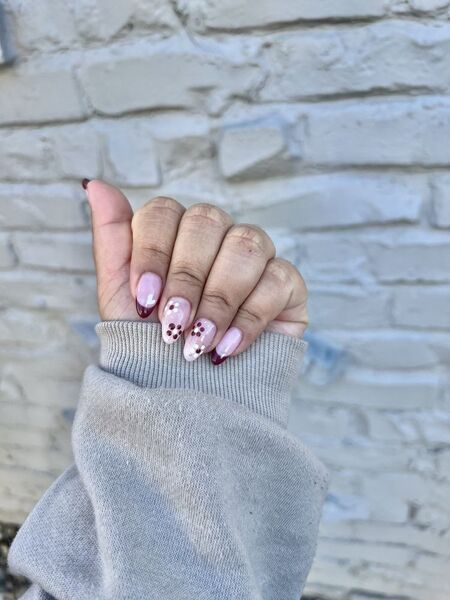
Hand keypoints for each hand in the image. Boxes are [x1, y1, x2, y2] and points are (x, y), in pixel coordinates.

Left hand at [84, 180, 307, 362]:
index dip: (153, 253)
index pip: (165, 211)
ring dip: (218, 297)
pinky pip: (279, 278)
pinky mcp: (288, 286)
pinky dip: (250, 315)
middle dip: (186, 277)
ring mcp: (256, 259)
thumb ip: (112, 239)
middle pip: (208, 220)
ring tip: (198, 342)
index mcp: (176, 234)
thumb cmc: (152, 344)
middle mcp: (218, 238)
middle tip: (172, 325)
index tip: (144, 301)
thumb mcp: (121, 297)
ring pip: (247, 243)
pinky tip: (227, 347)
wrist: (186, 398)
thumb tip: (96, 185)